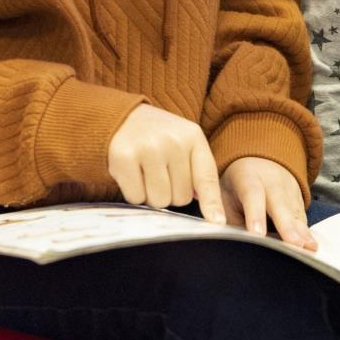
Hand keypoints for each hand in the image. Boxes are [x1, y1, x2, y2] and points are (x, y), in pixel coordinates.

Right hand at [107, 104, 224, 224]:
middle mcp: (173, 141)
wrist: (122, 117)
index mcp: (193, 137)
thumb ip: (198, 173)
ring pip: (159, 201)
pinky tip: (132, 174)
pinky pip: (136, 197)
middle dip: (170, 193)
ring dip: (151, 195)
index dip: (212, 204)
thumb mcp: (184, 144)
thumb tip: (213, 214)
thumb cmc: (158, 137)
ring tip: (146, 173)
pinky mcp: (124, 157)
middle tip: (159, 173)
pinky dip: (133, 193)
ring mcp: (148, 148)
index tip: (217, 222)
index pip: (207, 178)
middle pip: (181, 198)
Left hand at [220, 157, 317, 250]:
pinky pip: (302, 218)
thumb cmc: (238, 185)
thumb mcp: (226, 196)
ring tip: (309, 248)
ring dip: (302, 232)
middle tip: (294, 243)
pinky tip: (311, 246)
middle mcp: (272, 182)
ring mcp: (289, 189)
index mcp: (248, 178)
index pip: (252, 195)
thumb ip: (230, 219)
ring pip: (295, 212)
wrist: (260, 161)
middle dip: (287, 225)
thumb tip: (234, 243)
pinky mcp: (300, 199)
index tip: (257, 233)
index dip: (255, 214)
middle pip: (280, 204)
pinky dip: (306, 233)